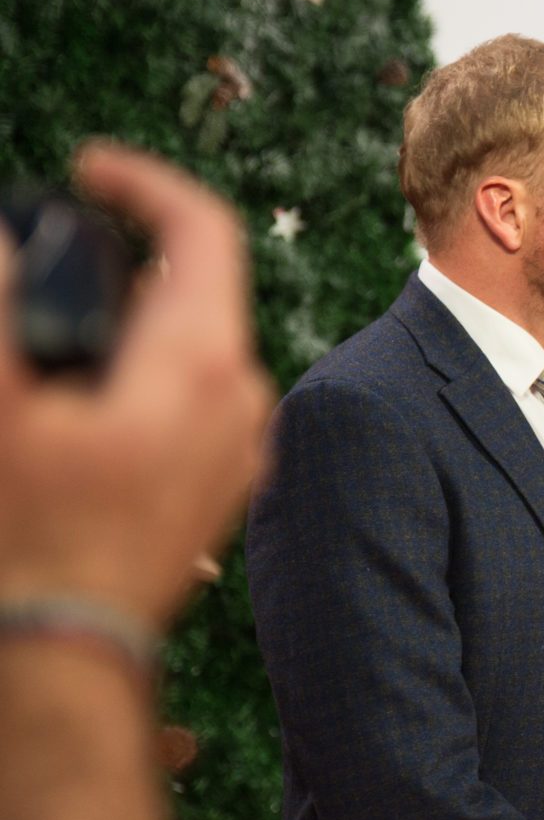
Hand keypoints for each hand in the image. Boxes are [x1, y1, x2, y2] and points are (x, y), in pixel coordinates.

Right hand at [0, 144, 271, 627]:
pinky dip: (143, 368)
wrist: (66, 654)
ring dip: (132, 316)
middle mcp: (240, 397)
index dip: (144, 181)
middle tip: (59, 238)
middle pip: (196, 285)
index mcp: (200, 364)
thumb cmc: (27, 539)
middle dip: (126, 253)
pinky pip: (192, 394)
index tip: (91, 165)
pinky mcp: (223, 480)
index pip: (203, 230)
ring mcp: (239, 444)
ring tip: (63, 320)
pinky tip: (84, 393)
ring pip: (193, 342)